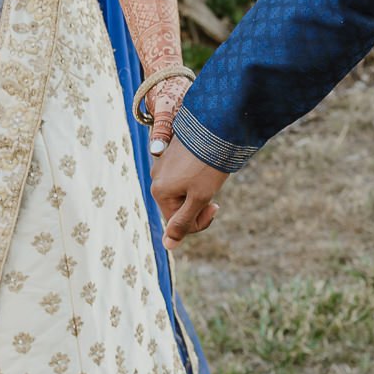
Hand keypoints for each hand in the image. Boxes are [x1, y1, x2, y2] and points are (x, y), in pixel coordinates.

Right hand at [149, 132, 226, 247]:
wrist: (215, 127)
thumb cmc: (208, 165)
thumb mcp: (199, 198)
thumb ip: (183, 223)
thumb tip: (167, 246)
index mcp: (159, 191)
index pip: (178, 223)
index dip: (200, 221)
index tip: (216, 207)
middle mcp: (156, 178)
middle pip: (178, 206)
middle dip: (198, 205)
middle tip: (215, 195)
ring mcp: (162, 164)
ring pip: (182, 190)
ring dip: (198, 191)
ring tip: (211, 177)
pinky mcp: (172, 153)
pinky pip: (183, 175)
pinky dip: (196, 177)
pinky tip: (206, 166)